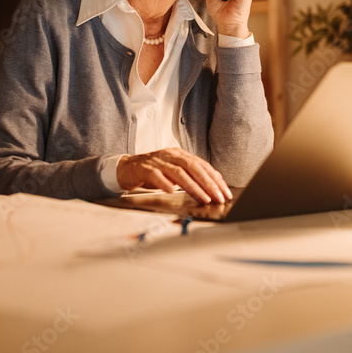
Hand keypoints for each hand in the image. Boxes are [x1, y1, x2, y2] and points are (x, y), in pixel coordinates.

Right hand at [116, 148, 232, 203]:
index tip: (225, 193)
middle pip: (193, 167)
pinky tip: (173, 191)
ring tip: (203, 198)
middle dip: (208, 184)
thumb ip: (191, 175)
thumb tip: (214, 183)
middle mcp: (170, 155)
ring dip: (193, 186)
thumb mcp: (174, 172)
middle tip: (218, 197)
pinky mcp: (144, 168)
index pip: (202, 166)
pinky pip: (156, 175)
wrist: (126, 168)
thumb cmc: (153, 171)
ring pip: (178, 172)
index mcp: (179, 154)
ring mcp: (157, 161)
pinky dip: (165, 183)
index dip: (215, 179)